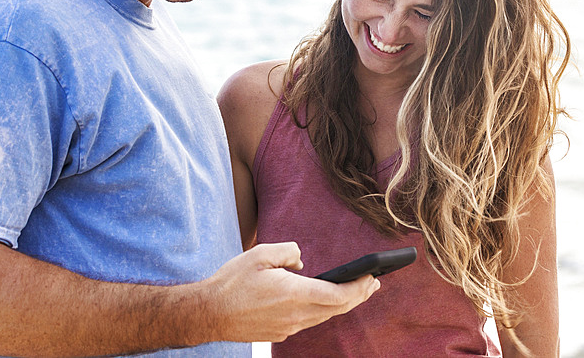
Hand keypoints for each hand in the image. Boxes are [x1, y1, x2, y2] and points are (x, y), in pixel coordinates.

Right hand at [200, 242, 379, 342]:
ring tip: (357, 291)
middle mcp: (296, 315)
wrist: (209, 314)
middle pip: (337, 308)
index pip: (338, 295)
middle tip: (374, 283)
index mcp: (294, 294)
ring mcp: (288, 327)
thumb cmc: (232, 282)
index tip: (372, 277)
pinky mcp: (280, 332)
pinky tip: (325, 301)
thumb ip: (288, 251)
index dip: (359, 288)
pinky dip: (325, 310)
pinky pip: (310, 321)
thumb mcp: (260, 254)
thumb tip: (301, 261)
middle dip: (359, 295)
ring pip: (325, 316)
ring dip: (344, 304)